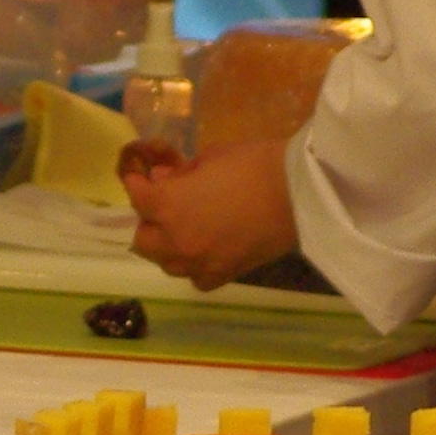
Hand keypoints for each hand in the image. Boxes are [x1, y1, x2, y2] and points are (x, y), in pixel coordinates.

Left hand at [123, 138, 298, 289]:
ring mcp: (199, 263)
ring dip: (168, 245)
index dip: (136, 182)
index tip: (142, 175)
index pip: (136, 196)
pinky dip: (196, 265)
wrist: (299, 192)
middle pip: (143, 240)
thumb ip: (180, 173)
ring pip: (167, 263)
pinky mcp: (224, 275)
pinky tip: (207, 250)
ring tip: (185, 229)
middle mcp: (175, 241)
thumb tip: (166, 180)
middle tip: (165, 205)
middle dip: (149, 220)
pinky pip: (197, 277)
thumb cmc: (253, 164)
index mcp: (166, 206)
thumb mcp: (208, 156)